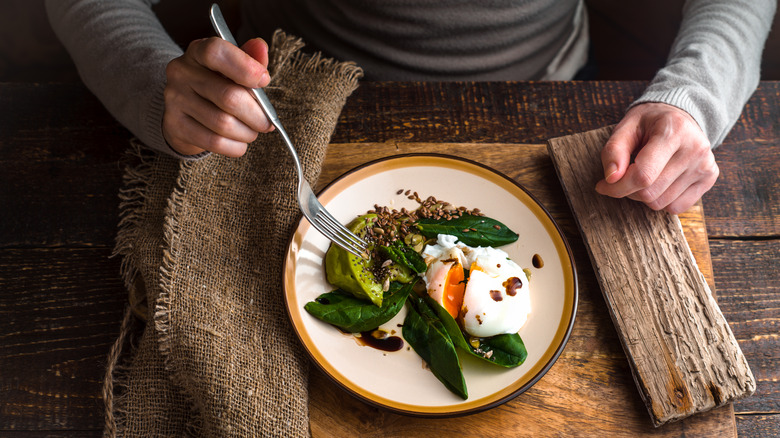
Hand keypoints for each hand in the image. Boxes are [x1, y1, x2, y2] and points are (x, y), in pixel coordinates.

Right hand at [162, 37, 272, 156]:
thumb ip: (249, 57)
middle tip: (266, 121)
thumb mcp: (232, 67)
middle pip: (229, 97)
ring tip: (252, 131)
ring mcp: (175, 100)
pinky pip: (214, 142)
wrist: (185, 110)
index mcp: (197, 52)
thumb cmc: (217, 85)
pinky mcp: (175, 125)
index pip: (217, 52)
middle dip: (257, 114)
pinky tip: (239, 142)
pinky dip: (235, 146)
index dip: (246, 68)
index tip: (264, 81)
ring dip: (248, 132)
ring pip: (224, 123)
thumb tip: (261, 48)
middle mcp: (181, 73)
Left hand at [595, 102, 718, 214]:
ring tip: (644, 174)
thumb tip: (611, 178)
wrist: (680, 116)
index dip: (617, 187)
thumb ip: (614, 150)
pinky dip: (661, 200)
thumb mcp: (626, 127)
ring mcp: (705, 165)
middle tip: (623, 176)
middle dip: (628, 190)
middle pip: (650, 193)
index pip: (643, 175)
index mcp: (673, 131)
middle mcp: (695, 149)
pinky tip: (660, 181)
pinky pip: (675, 207)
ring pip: (660, 203)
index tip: (603, 185)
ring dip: (643, 196)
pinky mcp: (710, 178)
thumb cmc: (649, 122)